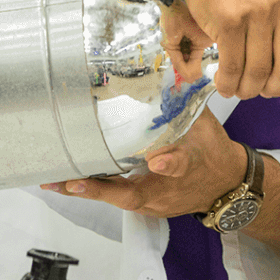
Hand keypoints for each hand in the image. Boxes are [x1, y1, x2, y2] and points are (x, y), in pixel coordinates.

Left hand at [41, 110, 247, 219]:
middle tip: (70, 182)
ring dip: (86, 192)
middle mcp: (169, 190)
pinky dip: (93, 192)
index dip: (169, 162)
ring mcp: (155, 204)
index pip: (180, 164)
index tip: (158, 159)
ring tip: (54, 182)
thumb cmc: (213, 155)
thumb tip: (169, 72)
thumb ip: (184, 104)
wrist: (225, 186)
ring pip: (118, 200)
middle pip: (132, 195)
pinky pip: (116, 200)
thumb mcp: (206, 126)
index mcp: (189, 166)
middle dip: (99, 190)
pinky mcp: (145, 207)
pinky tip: (67, 183)